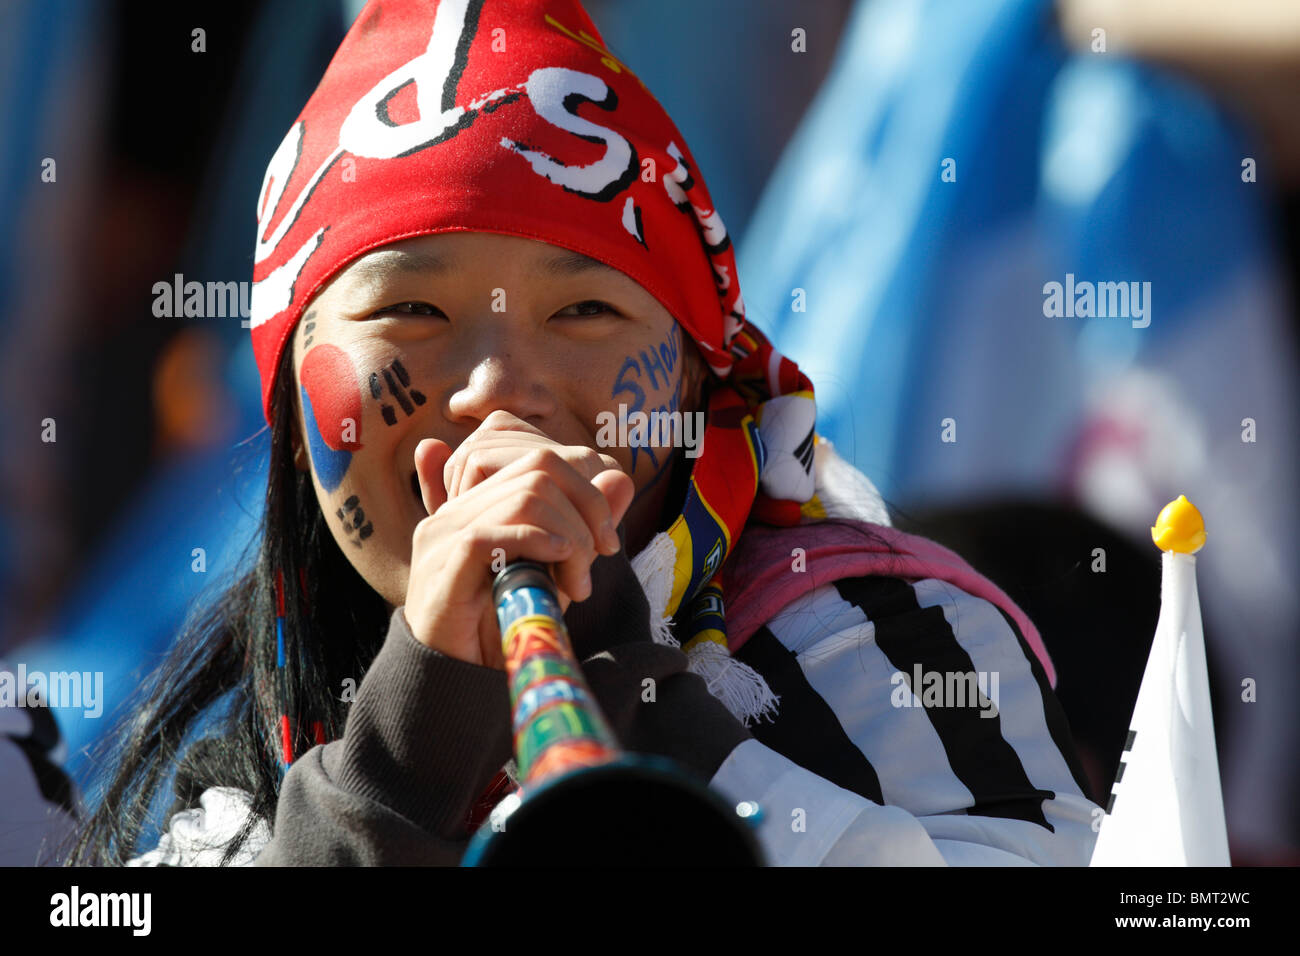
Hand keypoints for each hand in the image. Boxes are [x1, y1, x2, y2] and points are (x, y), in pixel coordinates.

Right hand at [404, 411, 635, 668]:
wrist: (464, 679)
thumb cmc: (508, 621)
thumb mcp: (557, 566)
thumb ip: (584, 522)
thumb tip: (620, 478)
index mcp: (479, 501)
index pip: (542, 460)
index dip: (587, 492)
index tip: (606, 543)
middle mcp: (456, 510)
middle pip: (540, 471)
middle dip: (584, 514)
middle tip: (594, 565)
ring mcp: (443, 535)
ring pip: (525, 499)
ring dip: (569, 538)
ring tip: (576, 583)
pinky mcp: (441, 567)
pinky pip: (489, 535)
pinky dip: (535, 543)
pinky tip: (558, 564)